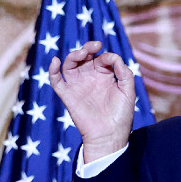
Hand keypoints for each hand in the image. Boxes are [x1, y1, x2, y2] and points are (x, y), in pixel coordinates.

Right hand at [49, 41, 136, 161]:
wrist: (110, 135)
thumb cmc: (121, 115)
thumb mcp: (128, 91)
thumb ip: (124, 72)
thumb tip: (113, 57)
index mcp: (104, 77)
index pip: (101, 58)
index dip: (105, 55)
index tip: (111, 61)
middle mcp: (89, 79)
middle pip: (84, 57)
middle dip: (88, 48)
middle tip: (94, 46)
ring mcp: (78, 86)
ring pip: (70, 65)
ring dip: (74, 55)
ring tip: (82, 53)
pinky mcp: (68, 95)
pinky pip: (56, 81)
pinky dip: (52, 70)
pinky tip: (56, 61)